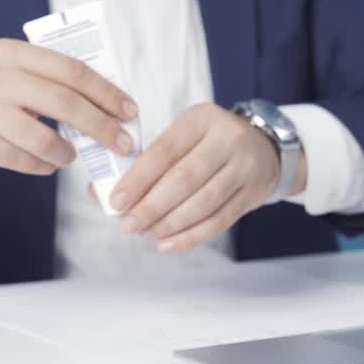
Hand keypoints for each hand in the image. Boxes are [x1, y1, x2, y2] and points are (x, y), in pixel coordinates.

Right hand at [0, 39, 137, 172]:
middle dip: (101, 126)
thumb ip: (43, 75)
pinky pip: (24, 160)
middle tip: (121, 142)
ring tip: (72, 155)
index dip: (105, 91)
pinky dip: (43, 166)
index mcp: (10, 52)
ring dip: (68, 152)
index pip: (70, 69)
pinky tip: (47, 164)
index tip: (128, 109)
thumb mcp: (2, 65)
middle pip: (64, 103)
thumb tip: (101, 97)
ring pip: (45, 138)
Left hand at [109, 103, 306, 253]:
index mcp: (201, 118)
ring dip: (170, 224)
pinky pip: (219, 220)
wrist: (264, 149)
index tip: (116, 202)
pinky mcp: (253, 193)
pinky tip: (169, 244)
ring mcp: (245, 166)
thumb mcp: (182, 138)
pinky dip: (191, 236)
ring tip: (146, 234)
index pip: (164, 151)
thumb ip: (144, 162)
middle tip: (127, 225)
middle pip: (184, 179)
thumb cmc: (207, 145)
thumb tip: (99, 192)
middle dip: (151, 206)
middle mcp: (227, 138)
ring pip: (203, 203)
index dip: (138, 179)